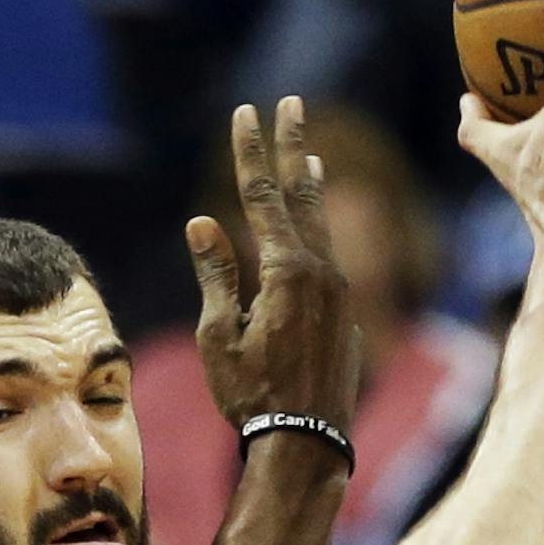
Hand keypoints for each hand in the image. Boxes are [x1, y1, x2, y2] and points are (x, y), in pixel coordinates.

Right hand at [187, 96, 359, 435]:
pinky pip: (327, 254)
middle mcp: (320, 270)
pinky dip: (317, 229)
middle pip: (300, 195)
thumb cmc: (252, 394)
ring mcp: (336, 291)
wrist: (307, 441)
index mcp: (286, 270)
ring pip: (320, 224)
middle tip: (290, 102)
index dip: (251, 152)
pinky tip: (312, 228)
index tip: (244, 112)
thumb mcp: (220, 335)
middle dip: (289, 146)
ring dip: (309, 187)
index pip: (262, 196)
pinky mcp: (341, 313)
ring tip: (308, 156)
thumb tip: (202, 223)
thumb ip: (216, 275)